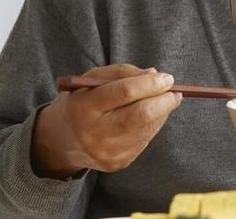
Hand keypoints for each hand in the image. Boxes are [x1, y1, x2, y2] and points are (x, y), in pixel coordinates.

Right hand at [31, 64, 181, 178]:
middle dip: (164, 100)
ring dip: (162, 112)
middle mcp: (93, 133)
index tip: (167, 78)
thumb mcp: (93, 79)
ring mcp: (106, 152)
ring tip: (163, 101)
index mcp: (83, 107)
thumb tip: (156, 75)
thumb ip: (124, 73)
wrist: (61, 140)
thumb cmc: (82, 100)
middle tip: (175, 91)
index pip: (124, 92)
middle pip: (141, 115)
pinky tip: (149, 117)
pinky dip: (153, 125)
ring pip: (148, 128)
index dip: (151, 84)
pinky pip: (145, 139)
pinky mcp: (117, 163)